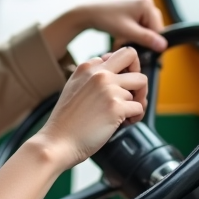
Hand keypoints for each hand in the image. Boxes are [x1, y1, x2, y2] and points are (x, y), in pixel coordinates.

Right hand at [33, 48, 147, 169]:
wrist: (57, 142)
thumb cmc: (66, 122)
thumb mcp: (73, 88)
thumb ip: (91, 78)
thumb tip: (116, 77)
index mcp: (87, 67)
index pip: (116, 56)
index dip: (121, 72)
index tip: (118, 87)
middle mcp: (99, 73)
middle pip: (132, 56)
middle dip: (137, 72)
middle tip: (133, 92)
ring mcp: (108, 89)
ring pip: (141, 83)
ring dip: (138, 100)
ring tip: (126, 114)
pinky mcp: (116, 107)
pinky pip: (140, 107)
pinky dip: (136, 117)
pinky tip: (124, 123)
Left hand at [41, 0, 167, 57]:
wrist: (89, 13)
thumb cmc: (105, 19)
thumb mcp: (127, 31)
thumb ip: (146, 39)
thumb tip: (163, 45)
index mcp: (147, 3)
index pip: (158, 28)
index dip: (149, 41)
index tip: (137, 47)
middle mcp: (146, 2)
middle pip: (152, 29)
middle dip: (140, 38)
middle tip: (125, 40)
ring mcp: (140, 5)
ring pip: (145, 29)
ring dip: (134, 37)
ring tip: (120, 37)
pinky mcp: (134, 10)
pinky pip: (138, 26)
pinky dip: (131, 33)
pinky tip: (120, 35)